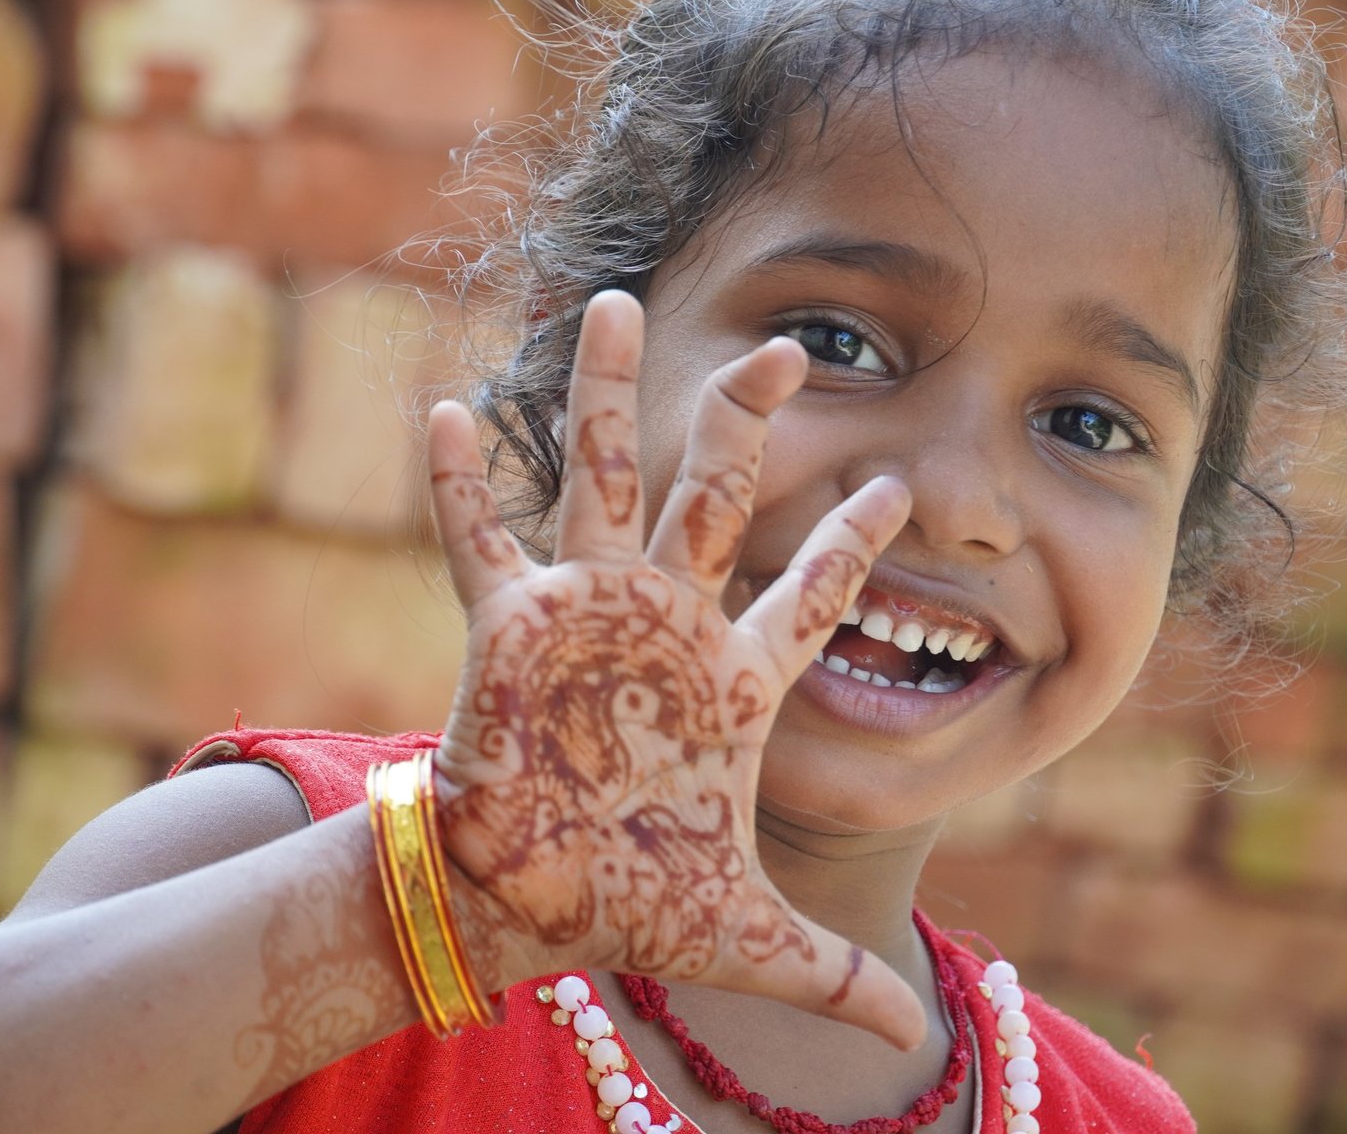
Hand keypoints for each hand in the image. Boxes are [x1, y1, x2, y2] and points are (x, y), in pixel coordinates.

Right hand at [426, 291, 925, 1050]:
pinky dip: (457, 480)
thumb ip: (831, 975)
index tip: (900, 482)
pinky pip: (478, 539)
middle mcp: (661, 622)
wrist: (524, 907)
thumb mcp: (746, 935)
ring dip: (607, 393)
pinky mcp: (507, 627)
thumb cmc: (627, 904)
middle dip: (748, 420)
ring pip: (603, 477)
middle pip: (716, 496)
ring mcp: (583, 611)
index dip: (853, 542)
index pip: (811, 596)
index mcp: (730, 677)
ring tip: (618, 302)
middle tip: (789, 346)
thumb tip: (902, 1043)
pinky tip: (444, 405)